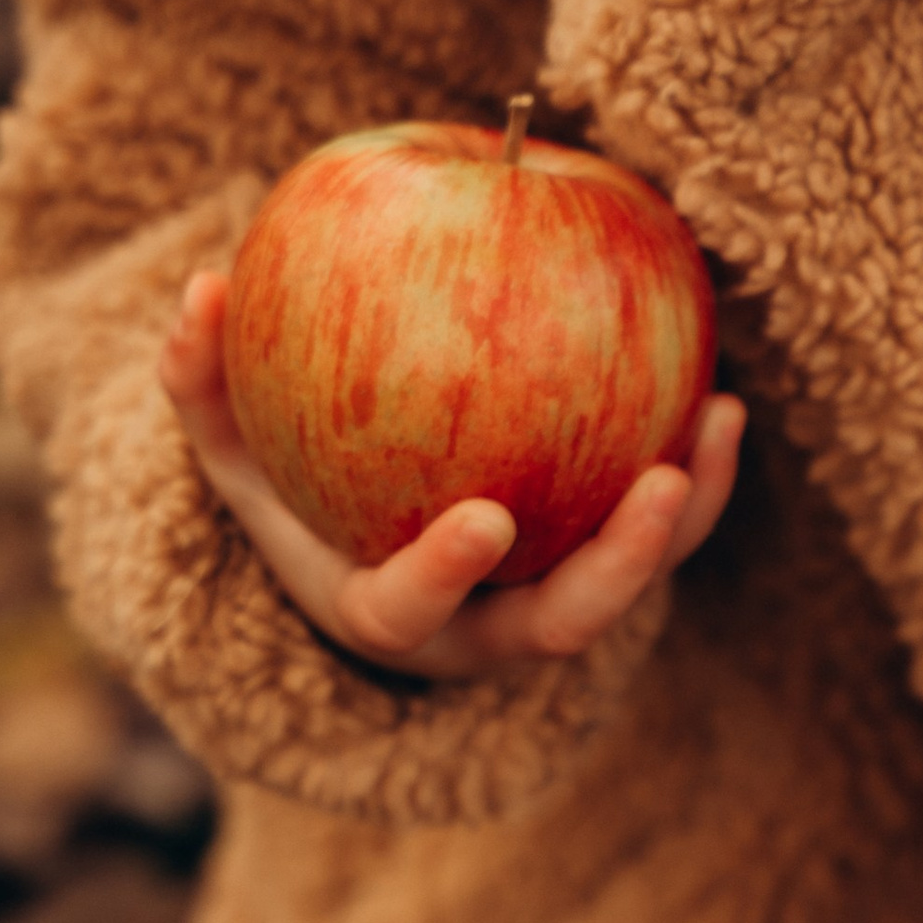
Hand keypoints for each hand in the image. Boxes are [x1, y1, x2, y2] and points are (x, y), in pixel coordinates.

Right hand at [161, 271, 746, 680]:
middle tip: (659, 480)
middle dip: (618, 566)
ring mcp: (547, 608)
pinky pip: (658, 535)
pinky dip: (697, 476)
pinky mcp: (598, 574)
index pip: (410, 614)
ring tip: (718, 417)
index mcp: (385, 614)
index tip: (483, 518)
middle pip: (561, 627)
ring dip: (685, 516)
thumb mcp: (234, 446)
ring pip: (632, 584)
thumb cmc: (293, 490)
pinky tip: (720, 396)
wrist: (369, 553)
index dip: (444, 576)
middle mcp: (478, 632)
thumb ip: (204, 382)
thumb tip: (201, 289)